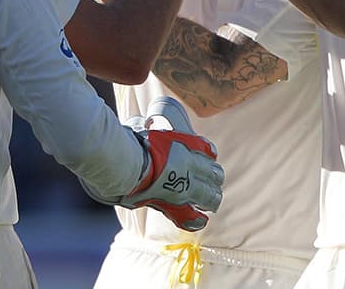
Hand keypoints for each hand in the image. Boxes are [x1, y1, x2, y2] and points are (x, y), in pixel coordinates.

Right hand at [121, 96, 223, 231]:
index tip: (207, 158)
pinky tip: (201, 219)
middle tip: (213, 182)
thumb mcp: (149, 131)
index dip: (209, 156)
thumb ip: (151, 130)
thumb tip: (144, 123)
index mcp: (189, 147)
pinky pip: (191, 217)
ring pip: (210, 197)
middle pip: (215, 175)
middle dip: (215, 179)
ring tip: (212, 201)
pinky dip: (197, 220)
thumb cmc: (136, 145)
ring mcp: (186, 189)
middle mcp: (192, 168)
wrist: (129, 166)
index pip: (209, 151)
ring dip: (211, 198)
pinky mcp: (176, 206)